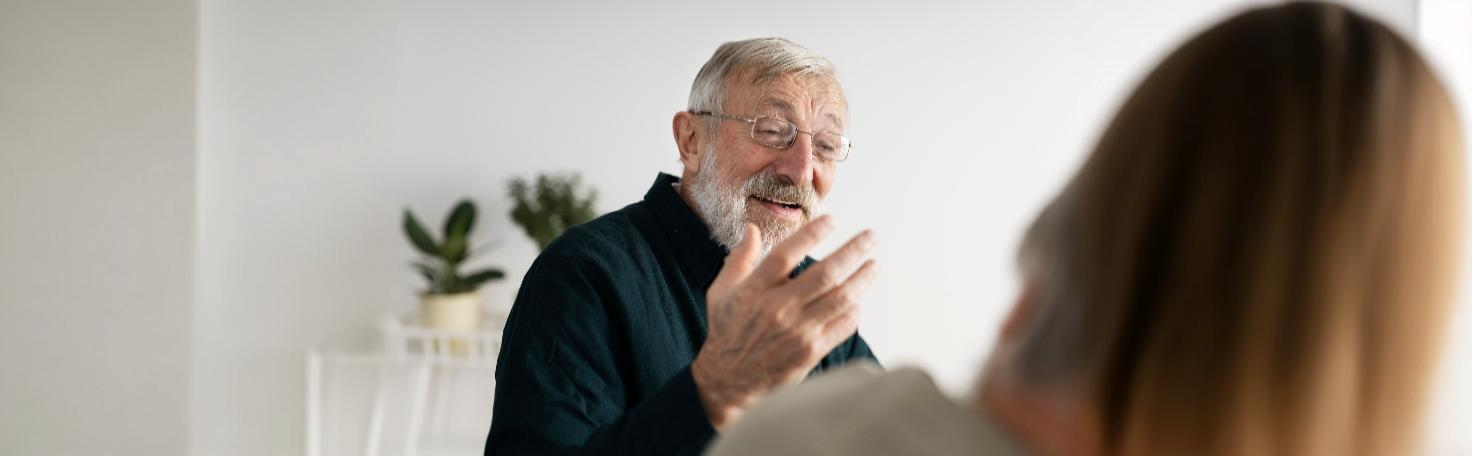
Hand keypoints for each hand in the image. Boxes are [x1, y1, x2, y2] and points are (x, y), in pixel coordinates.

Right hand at [691, 215, 878, 429]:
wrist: (729, 382)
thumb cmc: (727, 332)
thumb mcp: (722, 292)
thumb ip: (739, 259)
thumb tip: (752, 228)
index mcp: (755, 290)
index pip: (787, 253)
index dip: (812, 233)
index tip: (833, 219)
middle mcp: (778, 308)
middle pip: (824, 273)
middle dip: (853, 251)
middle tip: (871, 237)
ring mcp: (797, 331)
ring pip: (840, 299)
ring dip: (861, 280)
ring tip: (873, 265)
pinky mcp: (810, 352)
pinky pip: (842, 326)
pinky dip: (854, 312)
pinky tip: (859, 301)